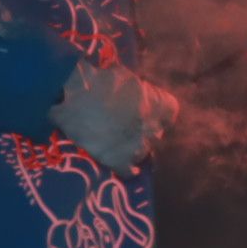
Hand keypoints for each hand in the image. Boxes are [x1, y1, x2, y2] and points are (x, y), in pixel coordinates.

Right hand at [51, 59, 173, 170]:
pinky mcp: (119, 161)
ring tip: (119, 142)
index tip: (146, 109)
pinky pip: (128, 170)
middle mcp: (153, 127)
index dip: (157, 110)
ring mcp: (137, 146)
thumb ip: (137, 89)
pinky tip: (123, 167)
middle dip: (144, 129)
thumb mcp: (126, 76)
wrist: (76, 98)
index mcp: (158, 104)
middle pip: (156, 132)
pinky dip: (126, 169)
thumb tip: (136, 92)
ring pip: (143, 151)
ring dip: (134, 147)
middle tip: (127, 125)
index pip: (170, 110)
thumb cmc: (100, 81)